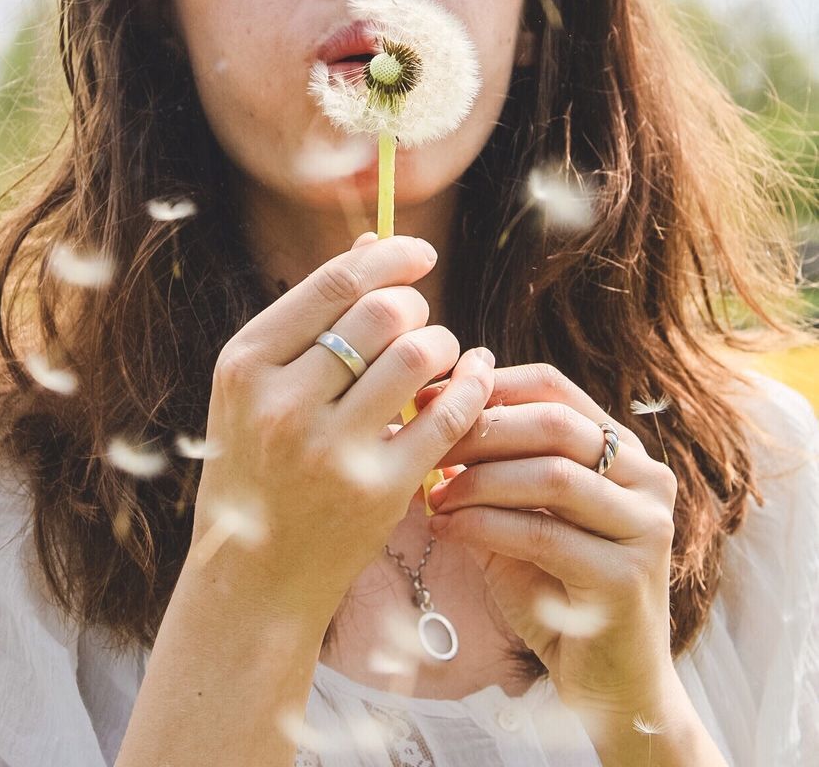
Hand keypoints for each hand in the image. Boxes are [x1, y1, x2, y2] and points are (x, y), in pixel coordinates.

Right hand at [191, 234, 494, 629]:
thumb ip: (312, 315)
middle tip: (418, 321)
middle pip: (381, 312)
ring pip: (418, 355)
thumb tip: (372, 240)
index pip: (333, 283)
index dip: (389, 256)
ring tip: (436, 355)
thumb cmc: (258, 464)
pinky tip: (474, 376)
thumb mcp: (259, 386)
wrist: (254, 576)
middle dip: (415, 305)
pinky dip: (471, 384)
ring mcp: (330, 451)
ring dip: (441, 343)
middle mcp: (282, 404)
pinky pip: (447, 414)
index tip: (420, 253)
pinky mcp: (378, 491)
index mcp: (245, 365)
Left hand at [415, 361, 678, 716]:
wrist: (608, 687)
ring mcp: (645, 526)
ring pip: (553, 474)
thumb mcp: (521, 516)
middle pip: (556, 423)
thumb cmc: (557, 593)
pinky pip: (544, 533)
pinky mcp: (627, 577)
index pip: (555, 387)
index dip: (489, 384)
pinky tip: (447, 530)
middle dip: (481, 429)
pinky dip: (485, 526)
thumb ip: (491, 470)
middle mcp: (647, 478)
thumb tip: (427, 416)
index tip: (430, 398)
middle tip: (425, 443)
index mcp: (624, 451)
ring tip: (433, 495)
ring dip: (480, 480)